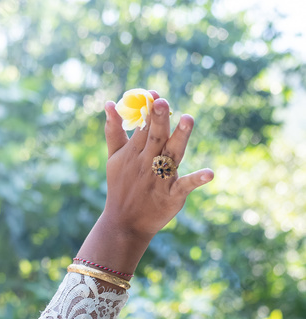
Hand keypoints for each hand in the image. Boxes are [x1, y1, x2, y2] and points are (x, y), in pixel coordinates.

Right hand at [102, 93, 213, 243]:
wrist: (124, 224)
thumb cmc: (121, 187)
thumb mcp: (114, 159)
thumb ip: (114, 131)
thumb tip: (109, 102)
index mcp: (134, 153)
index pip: (142, 127)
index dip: (147, 110)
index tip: (153, 94)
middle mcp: (147, 164)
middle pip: (155, 138)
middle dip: (159, 120)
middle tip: (162, 102)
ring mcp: (160, 179)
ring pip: (172, 155)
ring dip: (180, 137)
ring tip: (188, 119)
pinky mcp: (172, 195)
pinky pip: (185, 185)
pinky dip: (196, 180)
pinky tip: (209, 173)